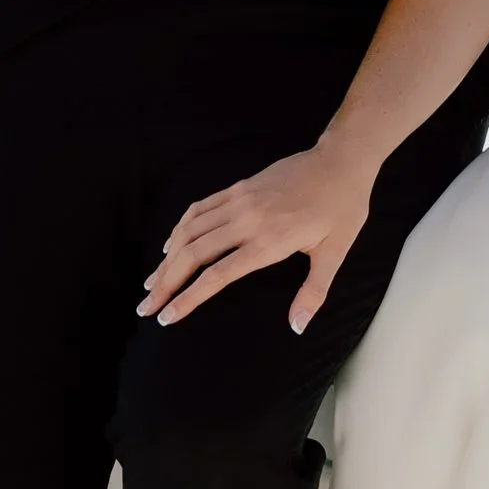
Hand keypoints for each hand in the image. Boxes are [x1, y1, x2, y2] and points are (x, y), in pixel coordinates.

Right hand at [140, 133, 381, 334]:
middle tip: (145, 306)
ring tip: (151, 282)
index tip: (166, 316)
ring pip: (190, 231)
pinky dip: (179, 228)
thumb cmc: (343, 209)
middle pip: (193, 255)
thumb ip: (313, 293)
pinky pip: (200, 209)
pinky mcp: (239, 187)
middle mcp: (247, 220)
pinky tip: (170, 245)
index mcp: (269, 242)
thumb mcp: (335, 254)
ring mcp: (240, 200)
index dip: (188, 298)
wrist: (342, 161)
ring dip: (167, 258)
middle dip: (165, 283)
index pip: (216, 275)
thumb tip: (297, 327)